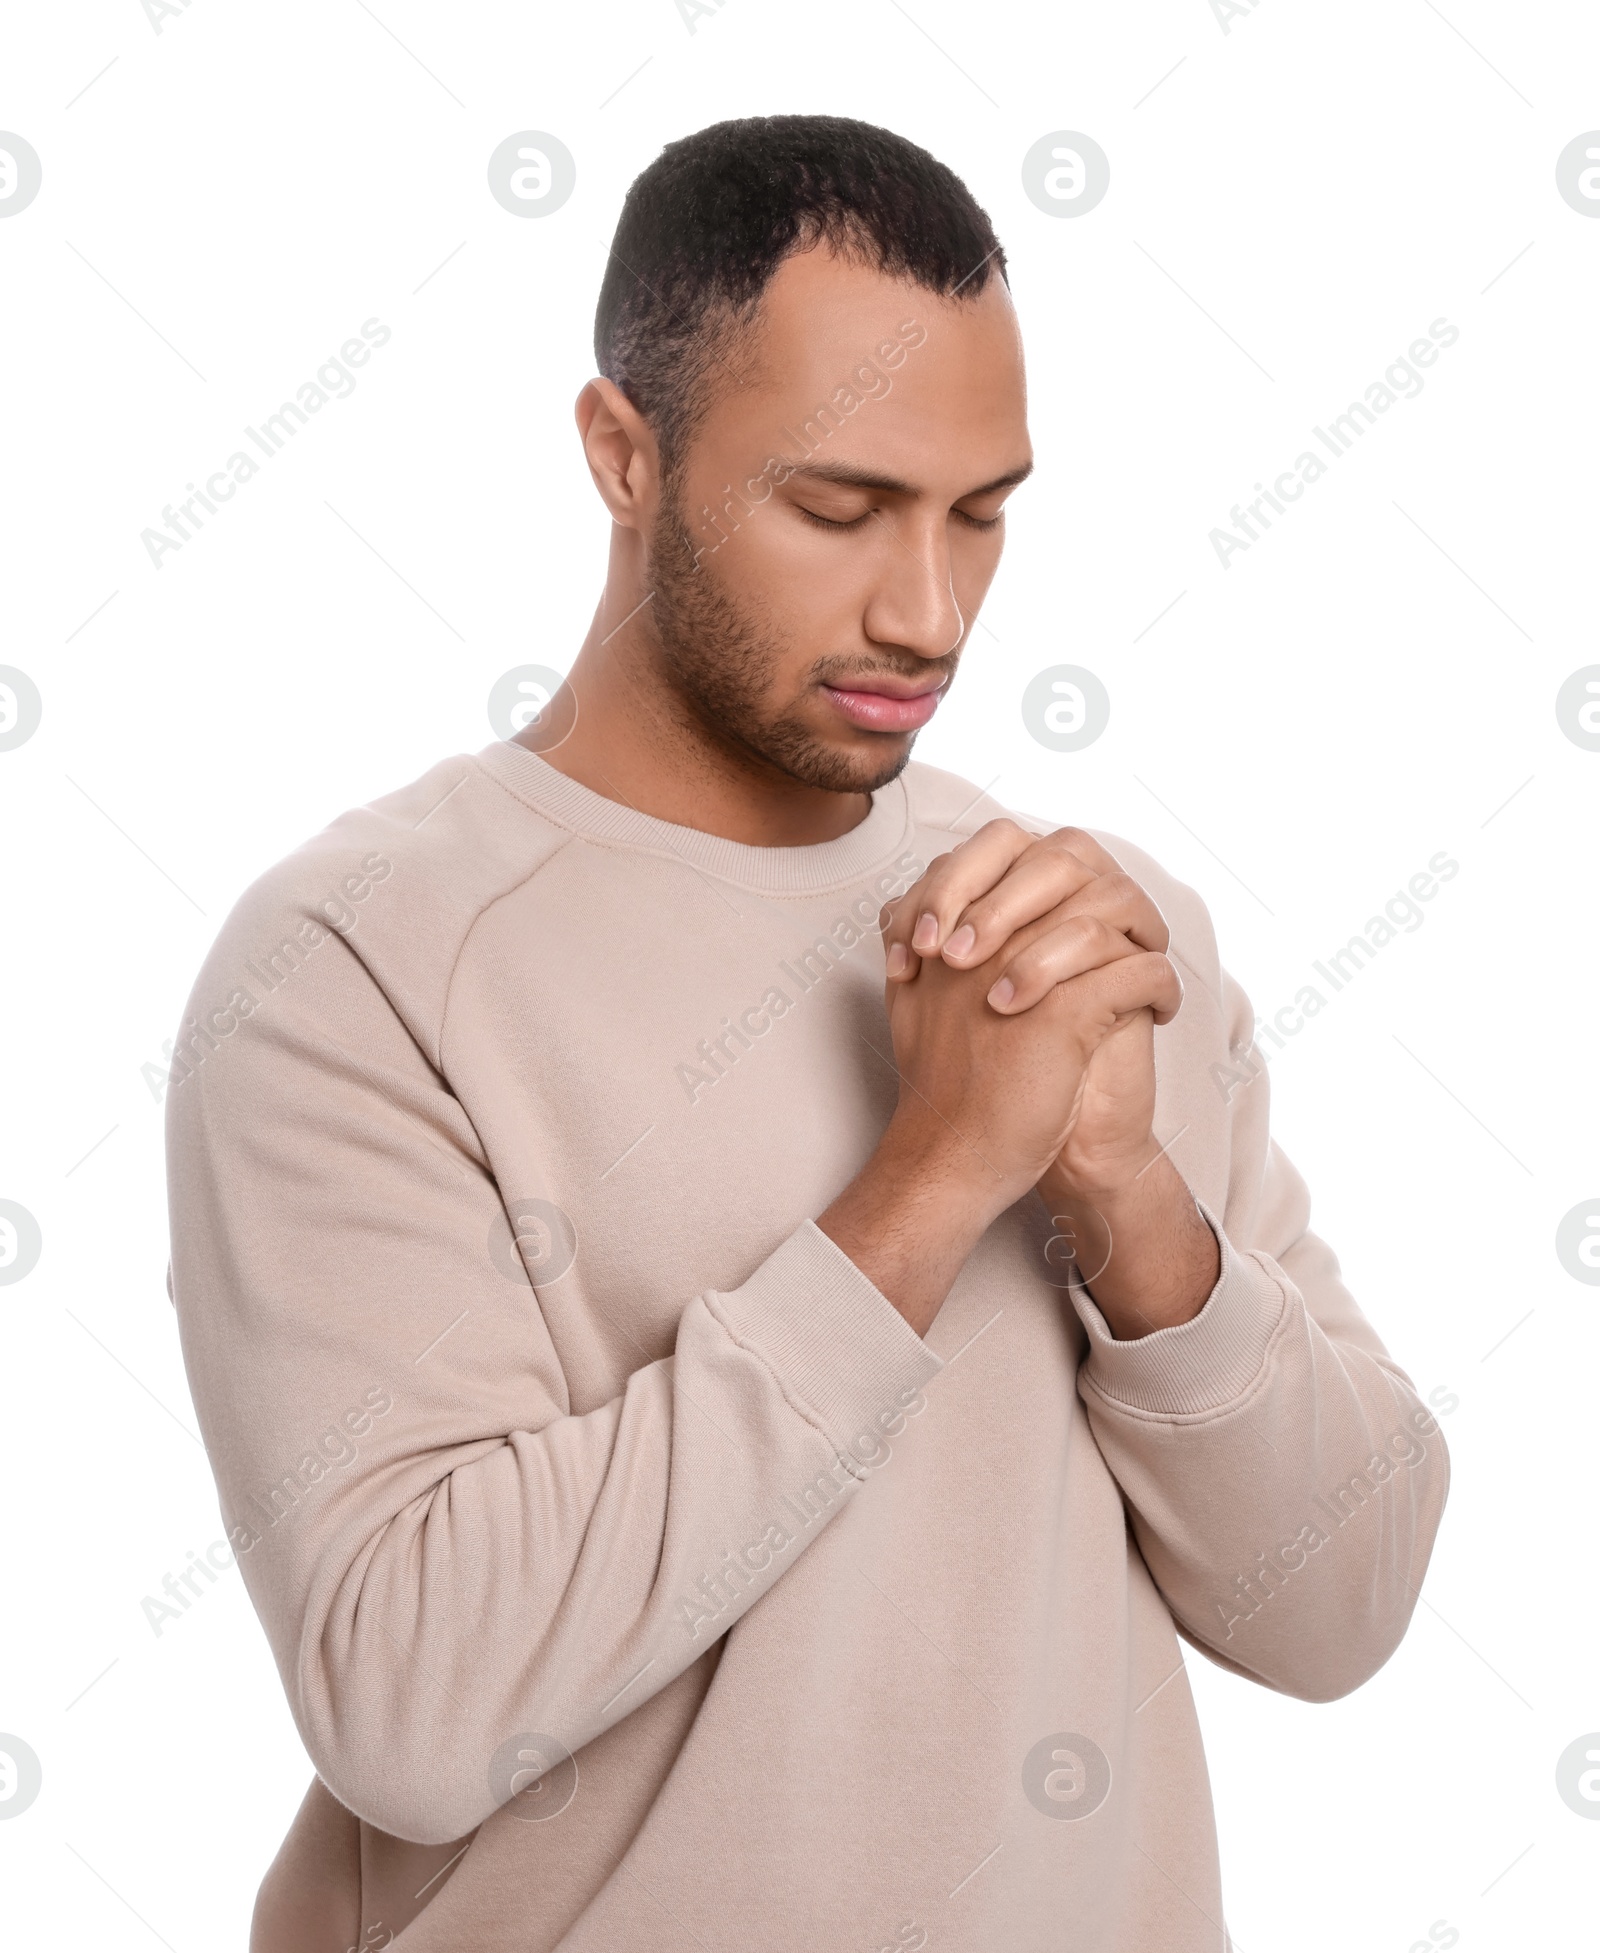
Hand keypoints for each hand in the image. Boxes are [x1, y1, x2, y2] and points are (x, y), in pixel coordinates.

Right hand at [818, 843, 1178, 1334]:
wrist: (951, 1159)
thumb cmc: (941, 1088)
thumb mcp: (914, 1001)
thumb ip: (919, 948)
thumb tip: (940, 908)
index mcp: (944, 927)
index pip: (1001, 846)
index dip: (1049, 863)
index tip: (1080, 904)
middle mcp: (980, 937)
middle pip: (1059, 862)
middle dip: (1106, 885)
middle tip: (1133, 923)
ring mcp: (1020, 972)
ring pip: (1106, 911)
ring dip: (1144, 931)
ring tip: (1152, 959)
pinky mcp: (1062, 1017)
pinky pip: (1134, 973)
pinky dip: (1159, 987)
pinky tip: (1160, 1009)